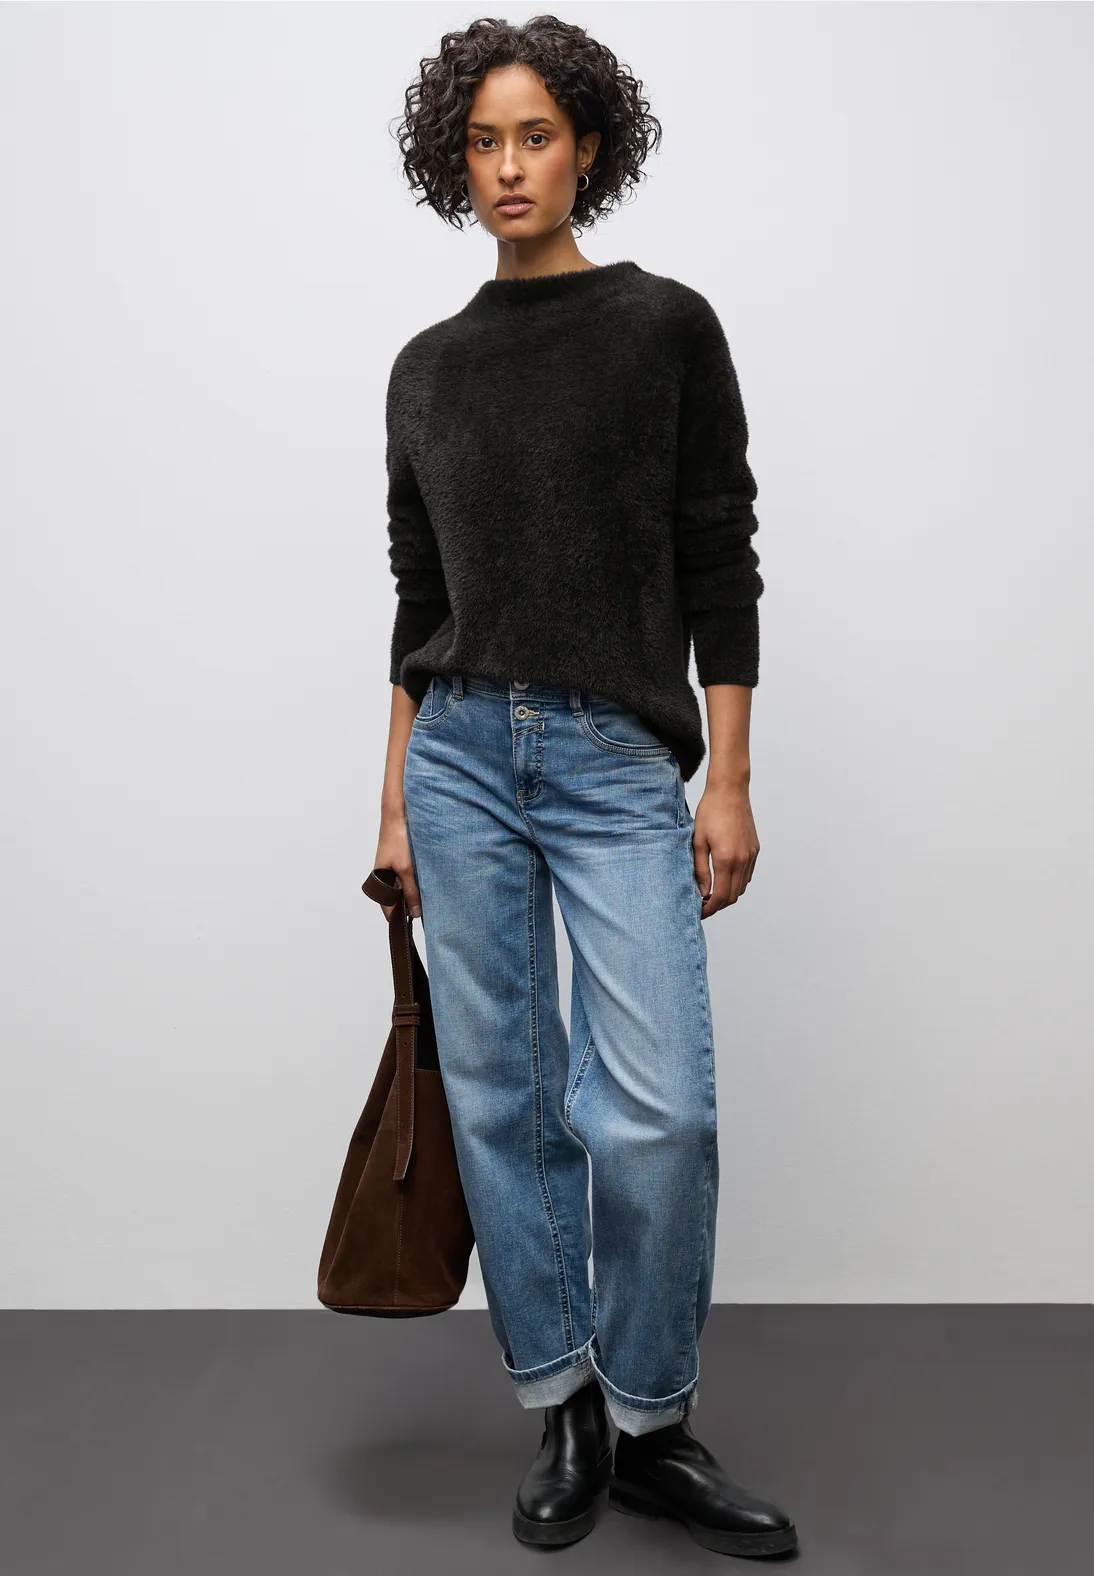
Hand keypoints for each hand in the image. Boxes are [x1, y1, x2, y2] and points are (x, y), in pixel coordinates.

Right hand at [374, 802, 421, 920]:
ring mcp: (395, 867)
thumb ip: (411, 891)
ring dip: (416, 891)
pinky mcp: (404, 860)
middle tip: (427, 912)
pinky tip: (430, 880)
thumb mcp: (406, 869)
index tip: (412, 926)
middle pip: (397, 898)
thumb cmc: (397, 839)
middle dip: (409, 905)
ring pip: (405, 887)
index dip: (398, 918)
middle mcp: (386, 875)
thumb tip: (415, 913)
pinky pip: (411, 876)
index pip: (387, 907)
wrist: (398, 815)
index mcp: (380, 879)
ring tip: (431, 897)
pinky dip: (419, 880)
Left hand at [692, 782, 759, 918]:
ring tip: (712, 893)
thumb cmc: (710, 812)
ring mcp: (751, 855)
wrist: (730, 790)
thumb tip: (703, 892)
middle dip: (718, 905)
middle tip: (703, 905)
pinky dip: (737, 883)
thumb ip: (700, 869)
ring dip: (728, 894)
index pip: (720, 896)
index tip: (699, 911)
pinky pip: (748, 875)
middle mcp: (742, 860)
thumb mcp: (698, 841)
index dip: (710, 908)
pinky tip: (724, 878)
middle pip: (733, 896)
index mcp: (726, 859)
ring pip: (742, 887)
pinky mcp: (755, 849)